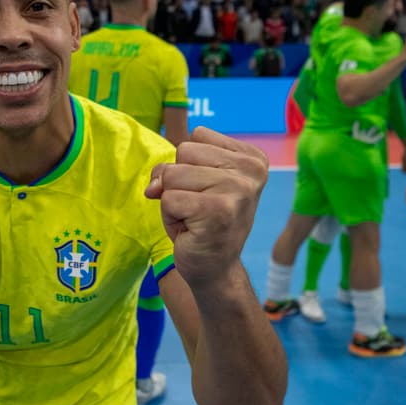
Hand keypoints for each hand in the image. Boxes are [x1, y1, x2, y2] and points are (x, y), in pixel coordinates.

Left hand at [145, 127, 267, 288]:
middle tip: (196, 207)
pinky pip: (168, 199)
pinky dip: (170, 217)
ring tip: (192, 218)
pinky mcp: (219, 211)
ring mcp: (238, 190)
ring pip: (173, 174)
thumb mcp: (189, 182)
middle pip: (183, 151)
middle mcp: (252, 170)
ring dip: (172, 200)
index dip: (188, 164)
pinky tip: (190, 230)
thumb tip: (153, 186)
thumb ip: (171, 167)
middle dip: (178, 181)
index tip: (205, 190)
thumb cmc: (200, 221)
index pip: (197, 136)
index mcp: (251, 157)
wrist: (214, 269)